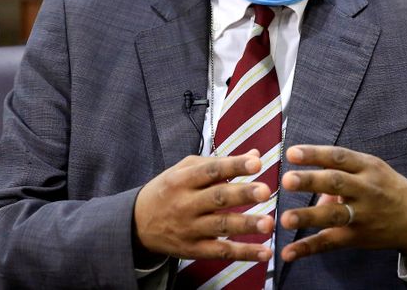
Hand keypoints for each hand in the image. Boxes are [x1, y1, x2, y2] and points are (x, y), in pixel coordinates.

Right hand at [133, 149, 274, 261]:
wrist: (137, 223)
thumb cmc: (169, 189)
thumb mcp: (185, 169)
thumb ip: (220, 162)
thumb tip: (256, 153)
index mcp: (183, 179)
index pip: (211, 170)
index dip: (234, 166)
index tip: (257, 162)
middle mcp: (186, 203)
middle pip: (217, 198)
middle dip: (242, 194)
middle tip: (265, 191)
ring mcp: (190, 228)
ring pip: (221, 226)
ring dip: (246, 225)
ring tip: (269, 223)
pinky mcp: (194, 249)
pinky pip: (221, 251)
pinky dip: (244, 253)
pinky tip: (265, 252)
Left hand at [279, 145, 406, 263]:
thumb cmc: (388, 189)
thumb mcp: (372, 170)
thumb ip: (341, 173)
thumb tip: (311, 184)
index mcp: (368, 167)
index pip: (339, 157)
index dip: (315, 154)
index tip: (292, 152)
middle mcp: (366, 189)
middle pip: (336, 183)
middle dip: (311, 181)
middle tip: (287, 180)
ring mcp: (363, 215)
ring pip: (333, 215)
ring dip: (308, 216)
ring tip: (286, 219)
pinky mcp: (358, 237)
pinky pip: (330, 242)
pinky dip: (308, 248)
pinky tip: (288, 252)